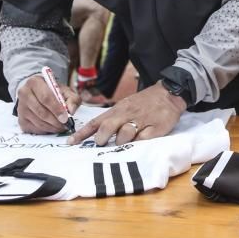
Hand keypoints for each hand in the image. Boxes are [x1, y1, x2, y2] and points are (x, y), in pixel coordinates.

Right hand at [16, 74, 80, 133]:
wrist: (38, 93)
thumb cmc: (53, 91)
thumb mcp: (65, 90)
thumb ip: (72, 99)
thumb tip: (71, 111)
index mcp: (34, 82)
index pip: (45, 98)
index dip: (56, 109)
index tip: (65, 118)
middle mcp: (24, 94)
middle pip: (41, 111)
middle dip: (55, 121)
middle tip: (65, 125)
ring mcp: (21, 108)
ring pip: (38, 122)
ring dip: (52, 127)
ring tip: (61, 127)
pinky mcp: (21, 120)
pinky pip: (34, 129)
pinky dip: (46, 130)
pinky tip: (53, 127)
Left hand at [68, 81, 185, 145]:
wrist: (168, 93)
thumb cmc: (143, 103)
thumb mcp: (125, 106)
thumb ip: (111, 119)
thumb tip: (95, 135)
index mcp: (117, 110)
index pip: (96, 122)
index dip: (82, 133)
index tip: (70, 143)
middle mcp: (127, 115)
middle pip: (108, 127)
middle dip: (101, 138)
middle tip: (102, 144)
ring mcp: (141, 121)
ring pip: (125, 134)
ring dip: (121, 141)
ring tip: (124, 142)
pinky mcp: (156, 128)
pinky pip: (143, 139)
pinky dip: (139, 143)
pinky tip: (140, 141)